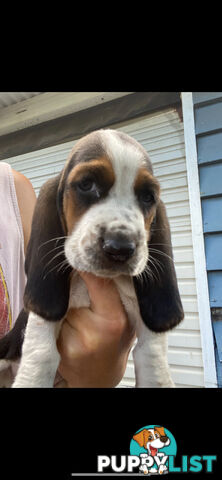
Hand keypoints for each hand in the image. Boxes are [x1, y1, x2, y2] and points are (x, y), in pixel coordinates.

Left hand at [56, 272, 135, 386]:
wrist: (99, 378)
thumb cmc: (114, 344)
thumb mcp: (125, 318)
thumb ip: (115, 294)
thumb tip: (97, 261)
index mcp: (116, 319)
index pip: (99, 281)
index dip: (89, 266)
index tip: (83, 254)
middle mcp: (94, 331)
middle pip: (75, 290)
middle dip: (75, 284)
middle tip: (82, 288)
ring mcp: (74, 341)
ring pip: (63, 304)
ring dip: (66, 304)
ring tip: (79, 318)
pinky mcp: (58, 348)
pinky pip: (54, 320)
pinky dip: (58, 319)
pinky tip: (69, 329)